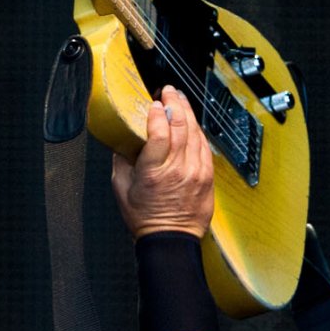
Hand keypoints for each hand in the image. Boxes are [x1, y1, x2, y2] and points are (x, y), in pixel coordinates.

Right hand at [111, 85, 215, 237]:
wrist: (170, 239)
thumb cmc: (145, 217)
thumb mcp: (122, 188)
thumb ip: (122, 161)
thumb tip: (123, 140)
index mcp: (154, 171)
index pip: (159, 132)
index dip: (158, 113)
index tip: (154, 104)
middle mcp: (178, 169)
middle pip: (181, 126)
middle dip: (175, 104)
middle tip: (170, 92)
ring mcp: (196, 172)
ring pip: (195, 133)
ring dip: (188, 114)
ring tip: (181, 101)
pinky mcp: (207, 177)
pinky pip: (205, 147)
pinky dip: (198, 132)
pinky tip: (192, 124)